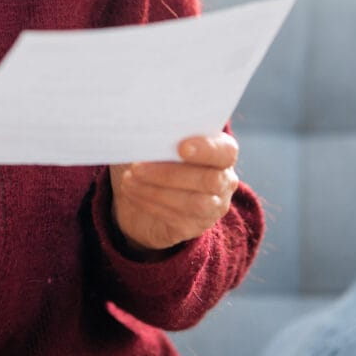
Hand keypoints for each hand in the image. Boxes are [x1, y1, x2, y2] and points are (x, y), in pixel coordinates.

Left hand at [108, 132, 238, 255]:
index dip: (207, 149)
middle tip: (137, 167)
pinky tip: (132, 193)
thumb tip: (142, 128)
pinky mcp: (195, 227)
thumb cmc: (150, 158)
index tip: (181, 147)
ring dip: (157, 190)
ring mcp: (213, 207)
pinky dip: (151, 204)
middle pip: (210, 180)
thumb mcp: (154, 141)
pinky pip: (178, 218)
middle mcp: (224, 181)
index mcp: (221, 152)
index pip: (226, 151)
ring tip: (129, 180)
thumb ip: (158, 134)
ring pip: (194, 203)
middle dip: (171, 173)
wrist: (137, 196)